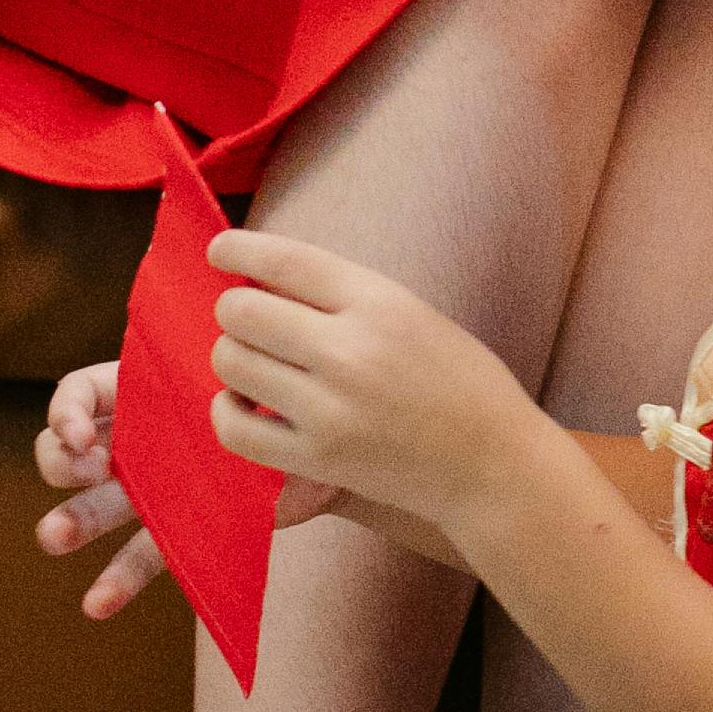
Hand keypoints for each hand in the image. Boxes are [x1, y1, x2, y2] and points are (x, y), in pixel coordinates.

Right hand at [32, 354, 341, 623]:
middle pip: (66, 450)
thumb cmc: (285, 395)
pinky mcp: (175, 529)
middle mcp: (135, 439)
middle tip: (94, 469)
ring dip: (68, 522)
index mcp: (143, 390)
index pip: (79, 394)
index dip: (65, 412)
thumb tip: (221, 358)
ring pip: (93, 506)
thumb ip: (221, 371)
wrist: (326, 446)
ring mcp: (150, 488)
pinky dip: (116, 581)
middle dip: (61, 462)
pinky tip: (96, 604)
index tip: (81, 435)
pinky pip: (139, 556)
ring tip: (55, 536)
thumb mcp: (249, 372)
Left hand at [199, 236, 549, 549]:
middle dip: (235, 311)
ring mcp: (330, 408)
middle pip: (241, 311)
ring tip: (256, 365)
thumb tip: (262, 279)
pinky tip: (247, 405)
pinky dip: (227, 411)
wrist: (493, 463)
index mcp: (380, 303)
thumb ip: (344, 296)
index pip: (286, 261)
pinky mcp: (317, 458)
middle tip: (251, 322)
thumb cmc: (459, 382)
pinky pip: (233, 427)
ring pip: (230, 363)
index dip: (238, 248)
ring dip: (232, 358)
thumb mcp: (413, 314)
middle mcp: (350, 351)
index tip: (219, 249)